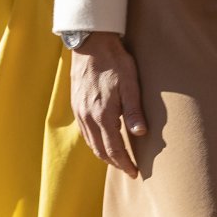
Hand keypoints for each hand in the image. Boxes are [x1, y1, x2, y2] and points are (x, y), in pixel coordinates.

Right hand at [69, 31, 146, 176]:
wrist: (90, 44)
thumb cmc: (114, 62)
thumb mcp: (130, 84)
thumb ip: (134, 110)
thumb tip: (140, 133)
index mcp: (103, 115)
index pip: (114, 149)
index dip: (125, 163)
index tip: (135, 172)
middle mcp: (88, 117)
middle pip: (100, 150)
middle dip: (115, 163)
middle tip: (128, 169)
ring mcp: (80, 112)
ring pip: (91, 142)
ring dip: (104, 154)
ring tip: (117, 160)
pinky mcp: (76, 105)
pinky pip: (84, 132)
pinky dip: (94, 142)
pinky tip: (102, 141)